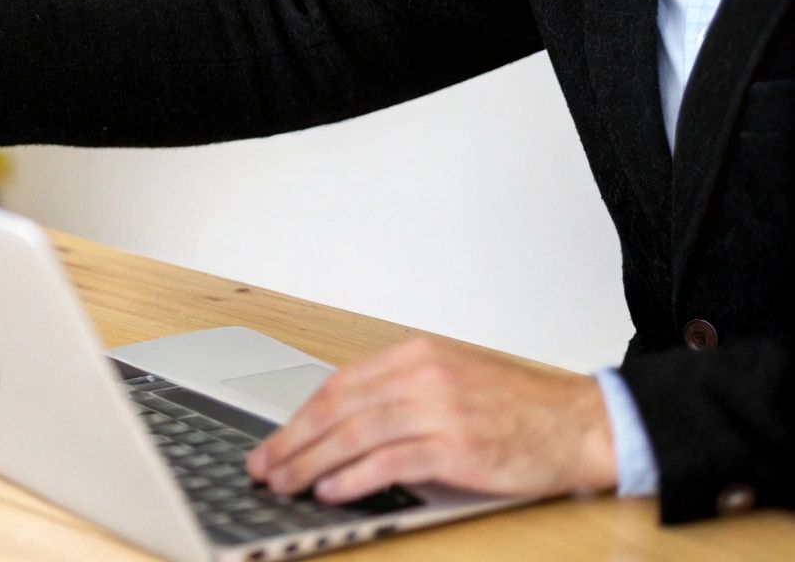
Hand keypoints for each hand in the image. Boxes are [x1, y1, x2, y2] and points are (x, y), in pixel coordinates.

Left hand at [244, 337, 616, 503]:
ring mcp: (438, 410)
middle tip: (264, 465)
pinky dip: (352, 478)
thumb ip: (398, 392)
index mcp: (414, 355)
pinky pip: (388, 463)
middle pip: (336, 409)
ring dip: (311, 463)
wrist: (581, 422)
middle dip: (292, 441)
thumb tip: (341, 424)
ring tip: (286, 483)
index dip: (300, 416)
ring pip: (353, 436)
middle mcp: (421, 376)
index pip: (338, 384)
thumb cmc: (518, 407)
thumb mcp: (450, 378)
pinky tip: (331, 491)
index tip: (276, 439)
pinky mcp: (455, 447)